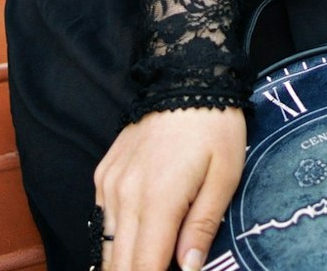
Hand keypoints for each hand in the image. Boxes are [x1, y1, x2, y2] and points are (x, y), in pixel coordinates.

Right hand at [94, 105, 245, 270]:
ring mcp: (110, 183)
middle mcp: (124, 195)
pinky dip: (113, 239)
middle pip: (119, 264)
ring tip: (147, 263)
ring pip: (105, 245)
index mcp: (157, 201)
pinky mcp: (104, 172)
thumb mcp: (224, 175)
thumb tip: (188, 270)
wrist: (187, 74)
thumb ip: (202, 227)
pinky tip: (132, 244)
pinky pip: (102, 219)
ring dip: (123, 263)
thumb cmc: (214, 126)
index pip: (143, 268)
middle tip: (159, 270)